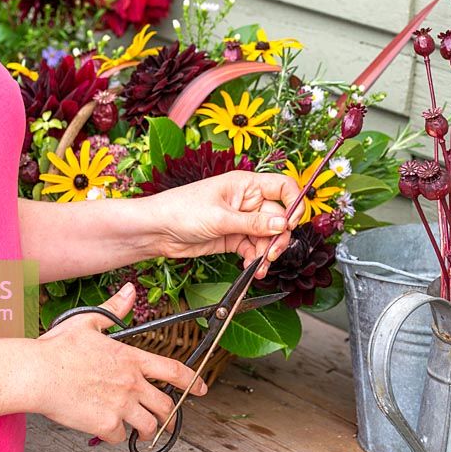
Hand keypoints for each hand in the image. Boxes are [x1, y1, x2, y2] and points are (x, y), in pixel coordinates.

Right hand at [32, 284, 206, 442]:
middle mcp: (131, 382)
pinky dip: (115, 436)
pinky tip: (107, 429)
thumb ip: (114, 310)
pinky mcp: (105, 424)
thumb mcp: (89, 322)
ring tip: (141, 432)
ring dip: (146, 431)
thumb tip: (128, 292)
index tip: (202, 388)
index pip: (173, 370)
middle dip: (169, 415)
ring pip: (148, 426)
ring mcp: (121, 405)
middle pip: (166, 405)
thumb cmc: (58, 349)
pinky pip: (119, 437)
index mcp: (131, 358)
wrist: (36, 373)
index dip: (193, 381)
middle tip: (165, 420)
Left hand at [152, 171, 303, 277]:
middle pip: (278, 217)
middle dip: (278, 237)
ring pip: (267, 236)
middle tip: (271, 253)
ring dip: (267, 253)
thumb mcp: (220, 217)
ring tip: (259, 266)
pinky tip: (251, 267)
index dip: (294, 204)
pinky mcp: (233, 237)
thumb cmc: (181, 210)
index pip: (283, 187)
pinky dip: (255, 258)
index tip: (291, 223)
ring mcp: (240, 220)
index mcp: (245, 184)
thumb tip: (282, 224)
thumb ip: (254, 223)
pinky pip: (253, 248)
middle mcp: (246, 200)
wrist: (156, 231)